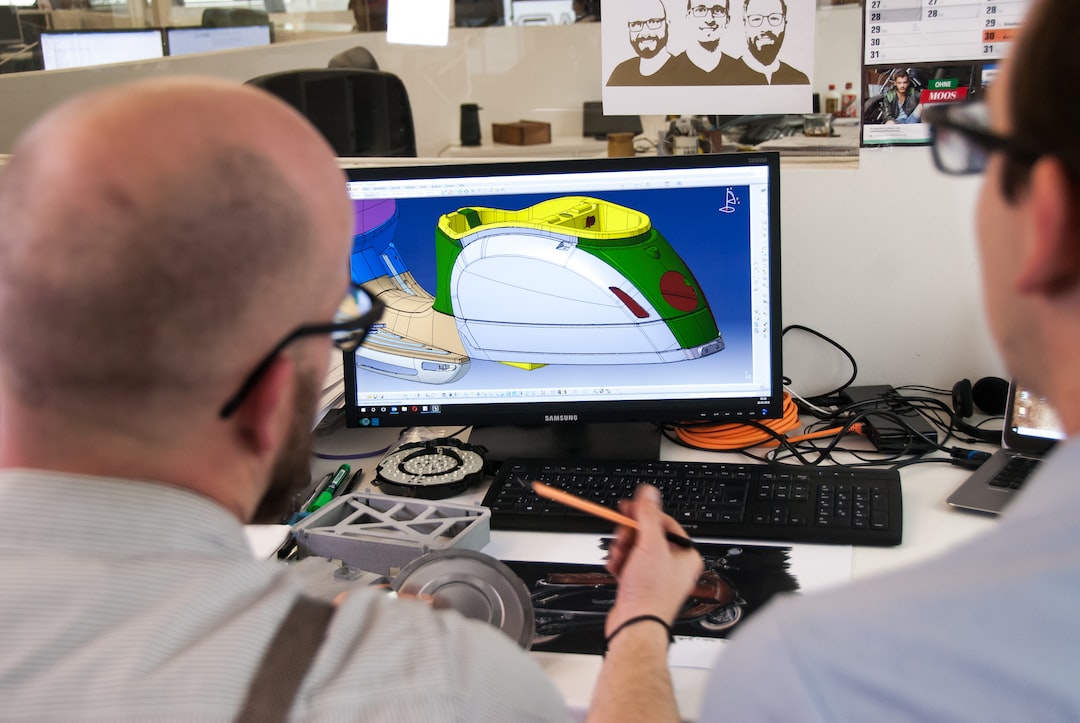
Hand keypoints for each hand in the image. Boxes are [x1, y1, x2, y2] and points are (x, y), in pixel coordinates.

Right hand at [604, 484, 703, 632]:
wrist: (635, 625)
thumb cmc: (650, 594)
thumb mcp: (650, 545)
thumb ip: (648, 515)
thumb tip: (649, 493)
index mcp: (685, 554)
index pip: (664, 522)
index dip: (644, 514)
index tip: (628, 508)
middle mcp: (674, 565)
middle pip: (647, 535)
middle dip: (630, 536)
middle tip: (622, 539)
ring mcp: (657, 576)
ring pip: (635, 549)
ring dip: (622, 550)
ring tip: (618, 558)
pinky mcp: (641, 585)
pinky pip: (629, 564)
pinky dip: (620, 563)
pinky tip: (616, 568)